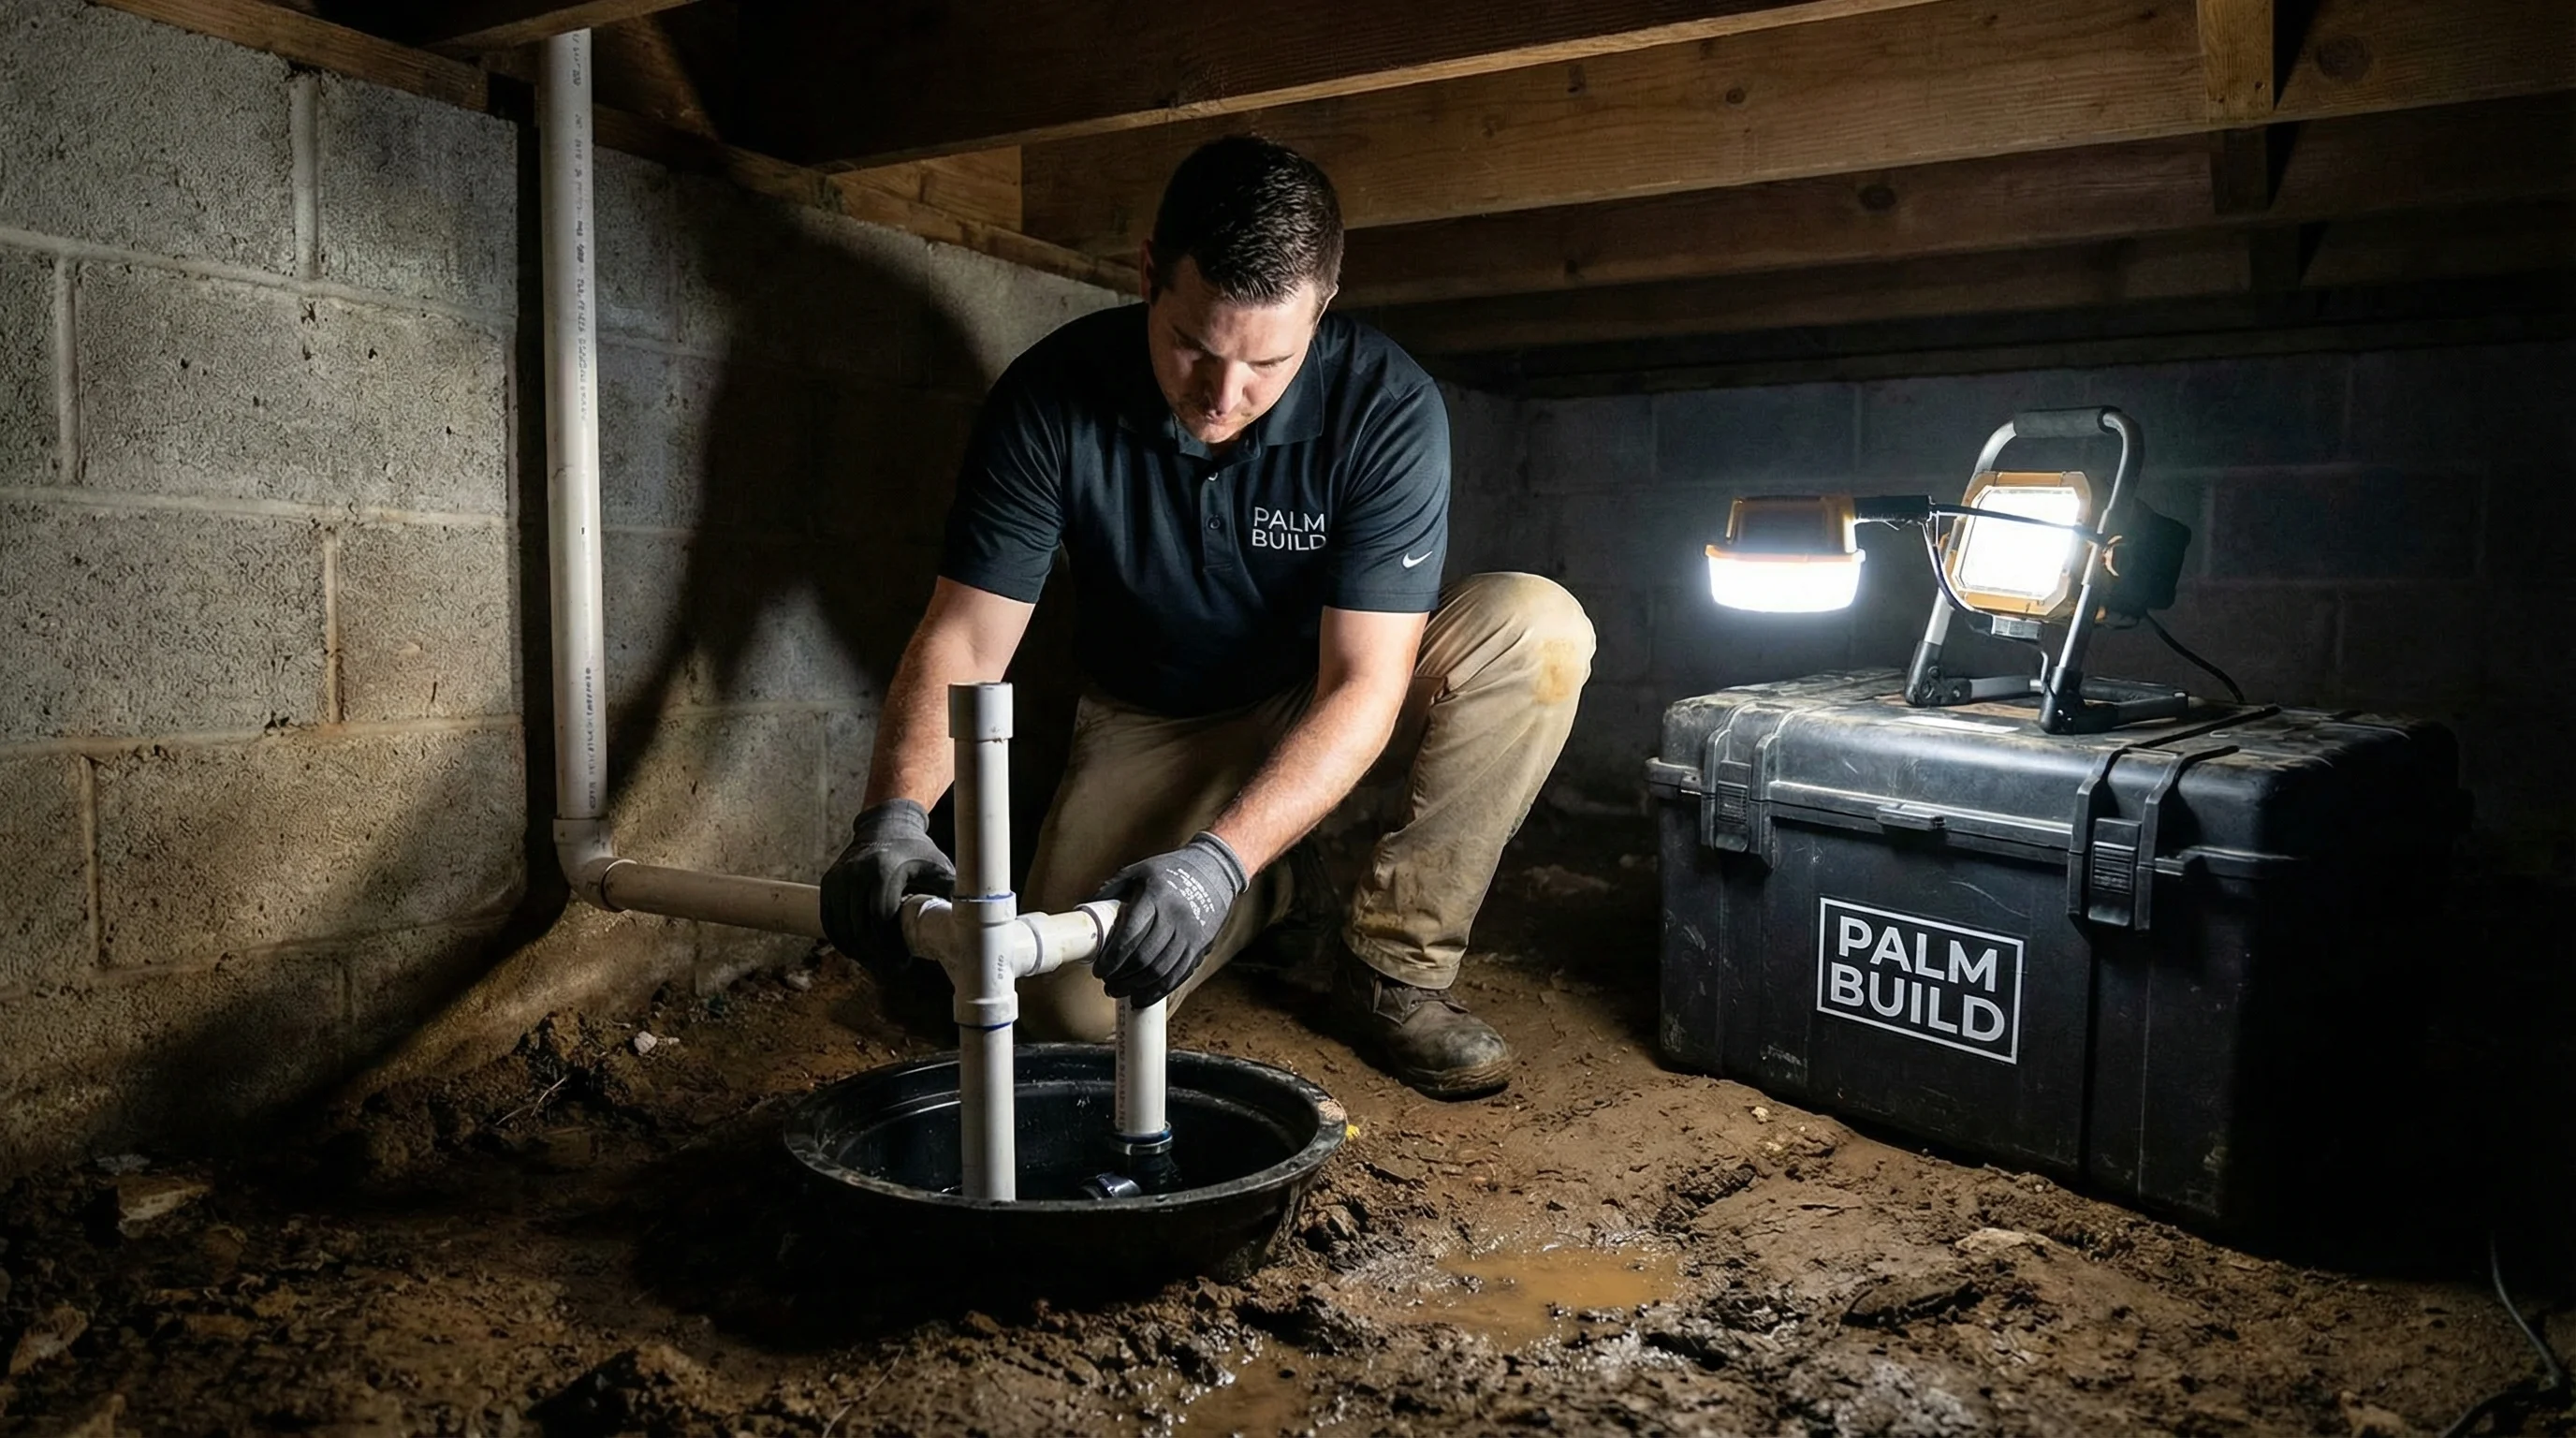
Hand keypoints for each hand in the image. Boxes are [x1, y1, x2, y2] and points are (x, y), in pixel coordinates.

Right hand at [819, 800, 954, 971]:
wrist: (885, 825)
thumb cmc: (916, 849)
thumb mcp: (937, 865)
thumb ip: (951, 889)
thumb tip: (975, 916)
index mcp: (883, 872)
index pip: (880, 920)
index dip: (889, 947)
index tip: (901, 964)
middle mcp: (856, 875)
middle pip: (860, 928)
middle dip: (875, 956)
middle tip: (889, 972)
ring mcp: (839, 879)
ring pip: (842, 928)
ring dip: (857, 952)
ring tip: (875, 965)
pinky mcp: (829, 883)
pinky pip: (830, 920)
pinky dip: (842, 940)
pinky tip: (857, 952)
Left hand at [1089, 832, 1247, 1006]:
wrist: (1215, 869)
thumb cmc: (1170, 870)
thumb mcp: (1139, 870)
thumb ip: (1112, 888)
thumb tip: (1086, 909)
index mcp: (1156, 897)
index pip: (1130, 935)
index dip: (1112, 958)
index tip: (1099, 969)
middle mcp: (1175, 918)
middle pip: (1144, 958)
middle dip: (1121, 976)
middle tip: (1106, 982)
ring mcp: (1191, 935)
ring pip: (1161, 971)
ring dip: (1136, 987)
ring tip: (1119, 991)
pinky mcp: (1201, 947)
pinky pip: (1178, 976)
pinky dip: (1158, 991)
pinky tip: (1142, 997)